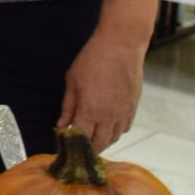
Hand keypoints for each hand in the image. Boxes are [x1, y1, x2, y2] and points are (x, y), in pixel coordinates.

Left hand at [59, 30, 144, 151]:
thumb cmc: (93, 60)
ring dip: (102, 141)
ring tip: (91, 138)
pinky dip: (115, 131)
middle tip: (78, 146)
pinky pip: (125, 128)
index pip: (80, 139)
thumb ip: (67, 107)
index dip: (72, 144)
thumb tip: (61, 125)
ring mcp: (124, 113)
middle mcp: (109, 117)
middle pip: (99, 144)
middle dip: (87, 148)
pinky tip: (107, 126)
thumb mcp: (72, 82)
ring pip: (113, 138)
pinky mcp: (133, 107)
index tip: (65, 144)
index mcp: (90, 111)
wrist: (121, 46)